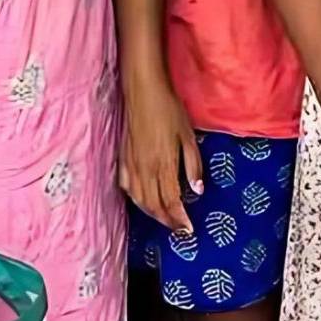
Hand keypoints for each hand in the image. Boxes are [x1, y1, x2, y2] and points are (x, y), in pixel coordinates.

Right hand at [119, 77, 202, 232]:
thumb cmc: (169, 109)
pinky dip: (136, 199)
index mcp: (163, 164)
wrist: (143, 91)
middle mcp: (145, 169)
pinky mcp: (123, 158)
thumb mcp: (188, 136)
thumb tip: (197, 190)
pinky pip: (127, 187)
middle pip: (154, 206)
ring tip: (164, 219)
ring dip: (152, 214)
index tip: (188, 229)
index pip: (171, 201)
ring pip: (139, 200)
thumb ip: (193, 165)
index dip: (179, 219)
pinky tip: (143, 200)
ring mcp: (131, 164)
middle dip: (167, 221)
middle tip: (178, 229)